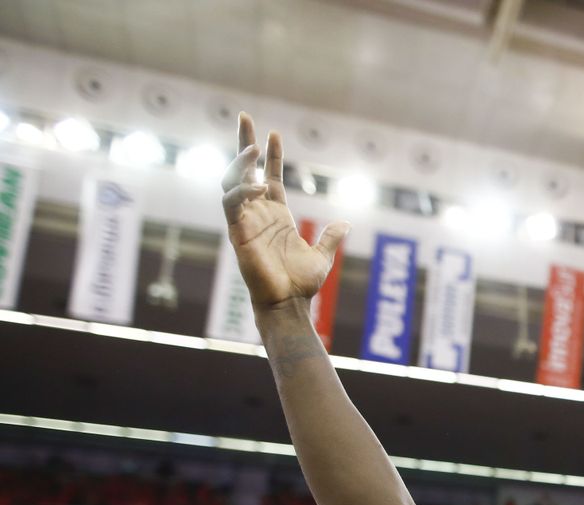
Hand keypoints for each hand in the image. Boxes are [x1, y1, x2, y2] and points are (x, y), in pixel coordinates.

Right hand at [222, 113, 348, 312]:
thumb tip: (345, 224)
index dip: (273, 156)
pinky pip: (232, 202)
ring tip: (255, 147)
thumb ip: (331, 237)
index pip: (271, 176)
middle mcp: (258, 213)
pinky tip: (261, 184)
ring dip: (241, 161)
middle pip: (245, 170)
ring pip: (233, 180)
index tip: (274, 133)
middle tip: (245, 116)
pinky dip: (243, 190)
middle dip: (244, 143)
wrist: (288, 303)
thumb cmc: (301, 283)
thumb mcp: (322, 255)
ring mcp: (245, 221)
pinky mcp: (236, 231)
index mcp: (276, 215)